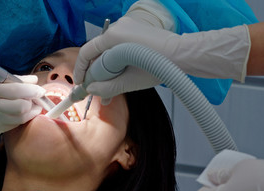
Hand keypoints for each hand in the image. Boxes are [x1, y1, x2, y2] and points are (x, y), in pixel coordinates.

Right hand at [0, 74, 44, 138]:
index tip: (40, 90)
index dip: (33, 91)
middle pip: (21, 108)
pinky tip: (17, 114)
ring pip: (19, 119)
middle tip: (34, 99)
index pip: (18, 91)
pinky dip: (18, 119)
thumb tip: (33, 79)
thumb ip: (13, 79)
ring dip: (29, 113)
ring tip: (30, 106)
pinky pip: (12, 126)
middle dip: (32, 103)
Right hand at [74, 0, 250, 100]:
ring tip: (108, 86)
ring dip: (105, 67)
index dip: (80, 70)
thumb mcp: (129, 81)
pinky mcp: (136, 30)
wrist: (182, 55)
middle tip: (95, 89)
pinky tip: (119, 74)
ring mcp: (127, 26)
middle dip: (95, 71)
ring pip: (108, 49)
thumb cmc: (157, 66)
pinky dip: (115, 60)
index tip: (80, 83)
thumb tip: (91, 90)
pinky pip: (118, 45)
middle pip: (97, 51)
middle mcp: (117, 27)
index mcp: (112, 37)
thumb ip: (106, 87)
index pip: (87, 52)